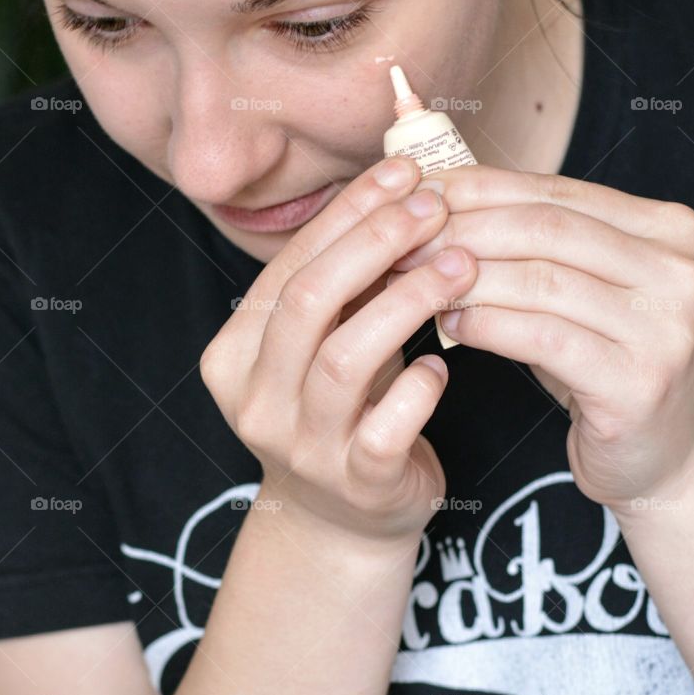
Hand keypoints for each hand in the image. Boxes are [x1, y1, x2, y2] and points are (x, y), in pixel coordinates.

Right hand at [200, 156, 477, 546]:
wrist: (340, 521)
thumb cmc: (339, 411)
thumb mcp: (323, 344)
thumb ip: (343, 282)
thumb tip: (400, 186)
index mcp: (233, 355)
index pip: (288, 267)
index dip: (348, 214)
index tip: (404, 173)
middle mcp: (254, 400)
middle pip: (306, 301)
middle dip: (375, 242)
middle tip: (435, 208)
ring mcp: (300, 446)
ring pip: (345, 358)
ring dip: (408, 302)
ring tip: (460, 268)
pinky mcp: (354, 482)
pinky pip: (387, 425)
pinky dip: (420, 386)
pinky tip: (441, 361)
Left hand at [391, 164, 693, 517]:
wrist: (663, 452)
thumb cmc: (605, 362)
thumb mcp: (579, 289)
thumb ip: (533, 244)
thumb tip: (439, 198)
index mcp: (667, 230)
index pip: (556, 191)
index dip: (479, 189)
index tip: (418, 195)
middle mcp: (676, 271)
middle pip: (545, 230)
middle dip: (462, 230)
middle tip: (401, 241)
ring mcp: (664, 327)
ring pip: (540, 281)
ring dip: (464, 278)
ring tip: (412, 282)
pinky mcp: (639, 382)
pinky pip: (543, 339)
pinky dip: (488, 326)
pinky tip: (450, 325)